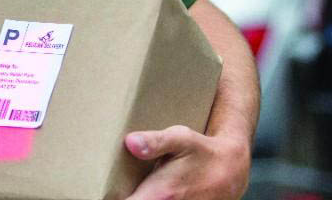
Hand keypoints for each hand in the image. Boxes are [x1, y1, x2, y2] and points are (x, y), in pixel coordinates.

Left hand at [123, 125, 249, 199]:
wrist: (230, 171)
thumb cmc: (202, 152)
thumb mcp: (181, 138)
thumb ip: (155, 142)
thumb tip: (131, 142)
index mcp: (159, 195)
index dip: (112, 197)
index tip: (101, 190)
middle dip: (121, 195)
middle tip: (113, 185)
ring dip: (134, 196)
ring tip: (127, 186)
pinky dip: (144, 197)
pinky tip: (142, 189)